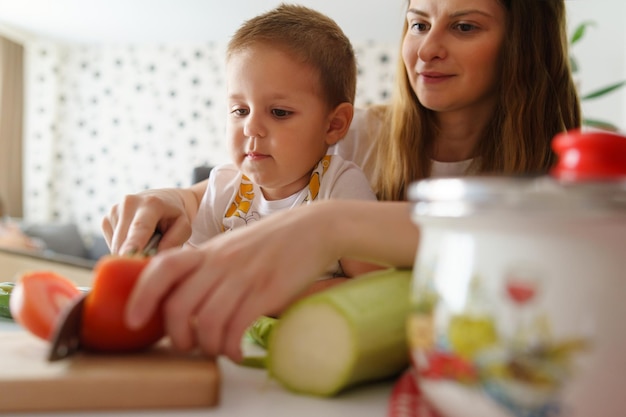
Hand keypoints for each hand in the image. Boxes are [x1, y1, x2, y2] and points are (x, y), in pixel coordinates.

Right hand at [102, 188, 196, 254]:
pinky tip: (135, 240)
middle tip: (147, 263)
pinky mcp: (106, 219)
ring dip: (129, 252)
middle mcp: (129, 203)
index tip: (126, 256)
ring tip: (146, 243)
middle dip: (132, 257)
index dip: (133, 243)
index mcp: (151, 204)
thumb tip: (153, 258)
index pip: (140, 227)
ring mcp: (114, 210)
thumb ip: (173, 242)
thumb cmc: (175, 217)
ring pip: (116, 245)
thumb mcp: (184, 227)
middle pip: (123, 240)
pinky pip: (111, 243)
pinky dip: (122, 248)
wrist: (163, 200)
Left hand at [125, 202, 340, 361]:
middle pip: (179, 305)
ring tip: (217, 348)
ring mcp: (244, 276)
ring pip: (208, 321)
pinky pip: (238, 326)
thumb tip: (184, 300)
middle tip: (187, 345)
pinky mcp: (267, 290)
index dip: (143, 295)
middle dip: (177, 336)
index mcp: (208, 251)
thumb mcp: (232, 248)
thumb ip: (207, 268)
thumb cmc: (271, 241)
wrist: (314, 228)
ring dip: (207, 346)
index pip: (163, 267)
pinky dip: (231, 346)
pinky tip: (237, 350)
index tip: (135, 319)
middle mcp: (220, 262)